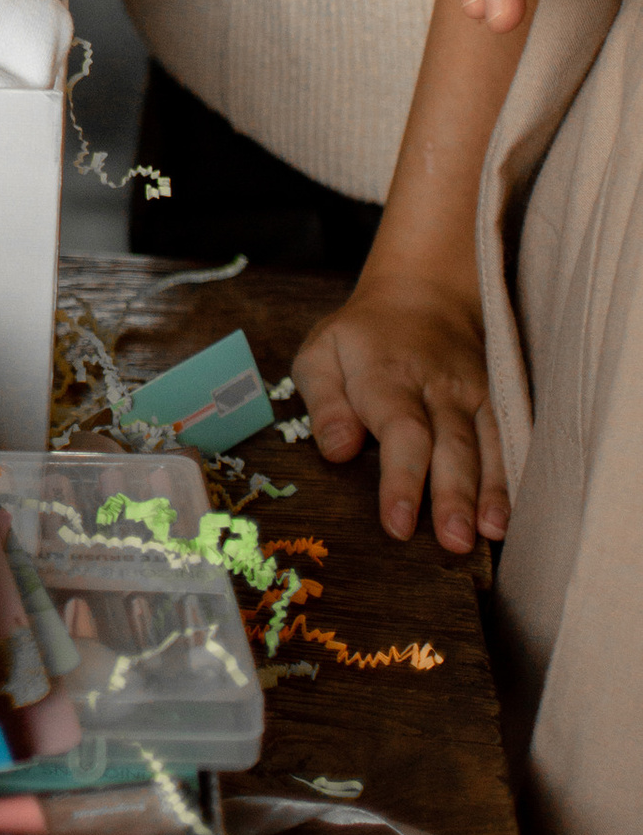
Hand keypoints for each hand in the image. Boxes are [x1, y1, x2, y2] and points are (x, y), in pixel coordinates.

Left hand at [293, 269, 504, 555]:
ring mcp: (473, 394)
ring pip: (487, 445)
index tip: (399, 524)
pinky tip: (511, 516)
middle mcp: (438, 388)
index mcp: (388, 377)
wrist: (425, 291)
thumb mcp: (322, 354)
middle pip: (450, 445)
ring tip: (489, 535)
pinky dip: (512, 477)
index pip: (401, 432)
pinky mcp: (496, 401)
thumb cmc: (361, 336)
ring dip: (489, 493)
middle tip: (454, 543)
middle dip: (453, 496)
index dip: (402, 479)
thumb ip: (325, 404)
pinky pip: (509, 440)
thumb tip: (338, 451)